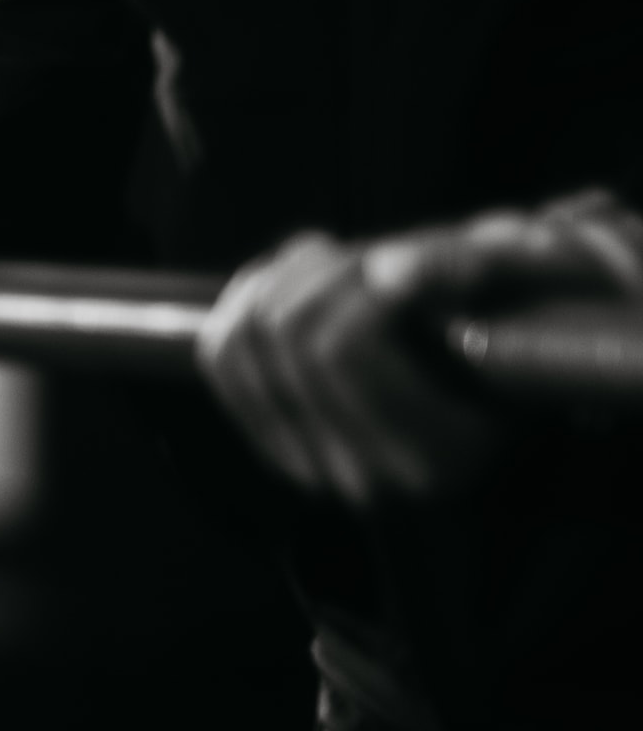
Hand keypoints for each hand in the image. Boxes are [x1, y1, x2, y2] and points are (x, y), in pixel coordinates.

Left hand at [201, 191, 642, 506]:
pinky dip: (243, 305)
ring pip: (244, 341)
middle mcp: (364, 478)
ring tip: (325, 258)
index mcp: (433, 455)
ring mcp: (310, 469)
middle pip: (288, 335)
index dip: (358, 281)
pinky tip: (285, 280)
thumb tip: (388, 268)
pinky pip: (221, 360)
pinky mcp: (275, 446)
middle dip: (318, 273)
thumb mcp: (509, 303)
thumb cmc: (508, 346)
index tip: (393, 254)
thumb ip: (456, 273)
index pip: (341, 346)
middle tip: (360, 251)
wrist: (486, 413)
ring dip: (276, 281)